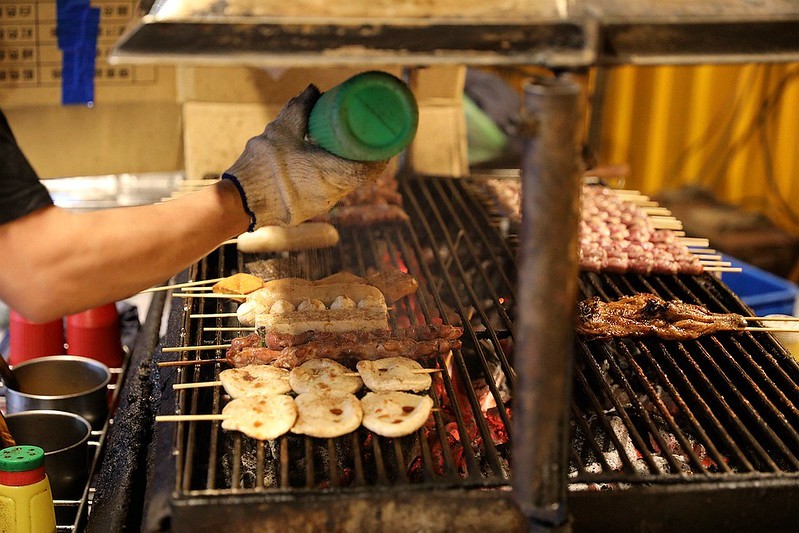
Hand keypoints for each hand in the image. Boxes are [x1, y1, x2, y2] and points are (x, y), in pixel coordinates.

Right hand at [223, 85, 387, 228]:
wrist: (241, 201)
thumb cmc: (261, 165)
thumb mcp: (280, 131)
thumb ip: (299, 108)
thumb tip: (314, 89)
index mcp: (327, 174)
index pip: (366, 170)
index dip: (380, 157)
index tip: (386, 142)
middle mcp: (329, 194)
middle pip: (359, 178)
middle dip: (367, 160)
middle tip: (370, 141)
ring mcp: (320, 206)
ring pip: (345, 187)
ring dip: (350, 170)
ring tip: (351, 151)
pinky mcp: (309, 211)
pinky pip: (331, 193)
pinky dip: (335, 179)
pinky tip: (331, 167)